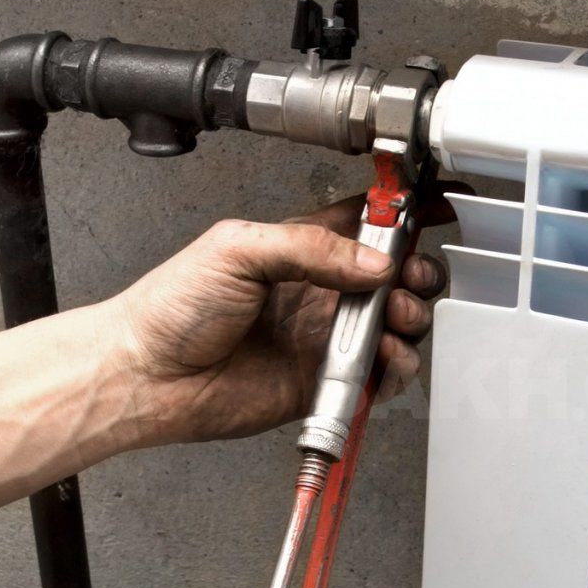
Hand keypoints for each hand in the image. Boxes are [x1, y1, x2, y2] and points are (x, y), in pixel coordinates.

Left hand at [108, 185, 464, 446]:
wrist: (149, 376)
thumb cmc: (173, 307)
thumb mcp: (239, 249)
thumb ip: (311, 248)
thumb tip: (373, 262)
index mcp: (303, 247)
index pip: (368, 220)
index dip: (406, 211)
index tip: (438, 206)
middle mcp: (322, 290)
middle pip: (395, 275)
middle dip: (417, 271)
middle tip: (411, 277)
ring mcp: (328, 337)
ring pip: (398, 324)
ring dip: (412, 318)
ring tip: (398, 317)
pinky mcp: (328, 381)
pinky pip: (381, 375)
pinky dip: (398, 366)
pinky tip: (386, 354)